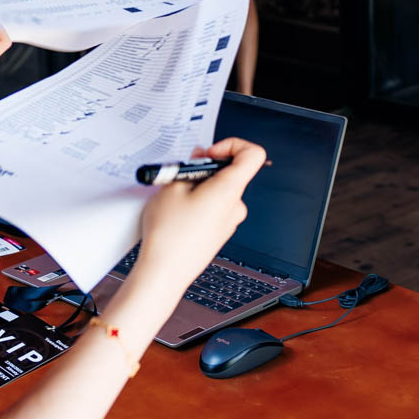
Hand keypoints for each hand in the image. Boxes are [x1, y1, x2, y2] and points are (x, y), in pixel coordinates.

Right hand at [131, 137, 263, 293]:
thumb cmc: (169, 236)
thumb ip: (189, 167)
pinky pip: (214, 208)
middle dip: (205, 169)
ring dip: (199, 187)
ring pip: (220, 191)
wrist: (165, 272)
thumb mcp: (171, 186)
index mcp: (229, 190)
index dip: (232, 145)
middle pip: (231, 173)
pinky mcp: (220, 232)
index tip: (210, 153)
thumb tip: (198, 161)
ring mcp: (230, 222)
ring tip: (174, 197)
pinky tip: (178, 213)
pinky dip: (199, 203)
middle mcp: (235, 206)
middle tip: (181, 175)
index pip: (253, 155)